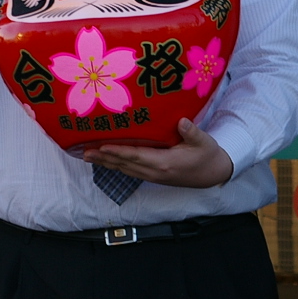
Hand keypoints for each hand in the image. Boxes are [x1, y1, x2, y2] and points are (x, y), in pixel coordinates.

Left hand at [82, 118, 233, 188]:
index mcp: (165, 162)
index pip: (136, 156)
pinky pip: (130, 171)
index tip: (101, 146)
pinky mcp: (153, 176)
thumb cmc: (207, 155)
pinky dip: (115, 166)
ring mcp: (153, 176)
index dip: (117, 151)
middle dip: (104, 158)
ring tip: (88, 156)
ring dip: (105, 163)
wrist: (213, 174)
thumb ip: (192, 132)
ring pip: (124, 170)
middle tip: (84, 151)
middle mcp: (155, 172)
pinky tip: (105, 161)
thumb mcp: (204, 142)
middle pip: (124, 164)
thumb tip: (182, 122)